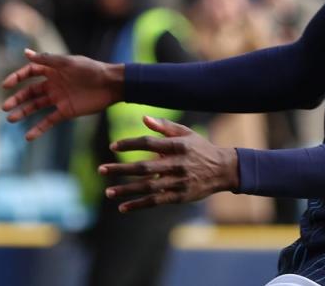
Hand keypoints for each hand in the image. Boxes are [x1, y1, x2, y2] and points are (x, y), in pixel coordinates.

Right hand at [2, 49, 123, 139]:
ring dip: (23, 113)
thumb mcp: (67, 62)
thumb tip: (25, 53)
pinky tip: (28, 136)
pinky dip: (39, 128)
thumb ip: (47, 59)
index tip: (6, 85)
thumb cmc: (90, 69)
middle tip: (5, 108)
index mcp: (53, 70)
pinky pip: (49, 121)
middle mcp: (53, 84)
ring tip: (11, 119)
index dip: (17, 78)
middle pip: (30, 92)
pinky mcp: (66, 111)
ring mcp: (59, 98)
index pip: (30, 73)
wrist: (111, 85)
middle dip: (17, 99)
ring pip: (36, 106)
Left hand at [100, 116, 239, 212]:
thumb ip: (164, 127)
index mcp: (177, 146)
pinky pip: (155, 202)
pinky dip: (138, 205)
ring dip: (126, 190)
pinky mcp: (179, 197)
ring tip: (108, 191)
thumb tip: (143, 118)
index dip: (130, 144)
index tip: (113, 146)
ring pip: (147, 188)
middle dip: (121, 169)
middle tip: (101, 170)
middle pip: (144, 168)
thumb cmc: (200, 148)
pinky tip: (122, 207)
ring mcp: (178, 182)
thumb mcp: (185, 133)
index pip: (148, 143)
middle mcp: (176, 164)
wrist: (223, 170)